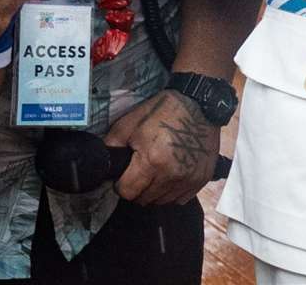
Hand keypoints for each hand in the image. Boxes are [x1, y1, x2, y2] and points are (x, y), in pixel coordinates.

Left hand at [104, 89, 219, 204]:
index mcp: (152, 161)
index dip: (121, 184)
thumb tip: (103, 163)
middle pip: (144, 199)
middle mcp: (172, 174)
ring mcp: (189, 179)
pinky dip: (173, 191)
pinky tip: (173, 174)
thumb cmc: (165, 111)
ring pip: (162, 201)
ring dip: (156, 190)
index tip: (125, 174)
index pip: (127, 192)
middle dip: (139, 187)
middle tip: (142, 169)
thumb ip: (112, 145)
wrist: (201, 104)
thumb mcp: (131, 122)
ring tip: (158, 170)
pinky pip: (180, 198)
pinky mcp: (202, 179)